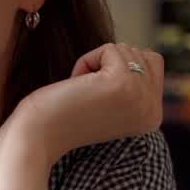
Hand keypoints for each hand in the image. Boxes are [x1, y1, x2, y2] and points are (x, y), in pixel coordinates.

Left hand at [0, 43, 163, 166]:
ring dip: (94, 64)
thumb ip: (129, 85)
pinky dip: (85, 61)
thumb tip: (138, 52)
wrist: (35, 140)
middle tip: (85, 95)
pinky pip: (109, 49)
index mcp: (152, 117)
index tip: (94, 98)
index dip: (116, 70)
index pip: (153, 65)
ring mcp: (141, 97)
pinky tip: (75, 86)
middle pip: (142, 54)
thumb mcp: (107, 104)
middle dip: (106, 65)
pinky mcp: (122, 83)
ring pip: (126, 49)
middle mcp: (153, 110)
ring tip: (80, 93)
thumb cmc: (59, 119)